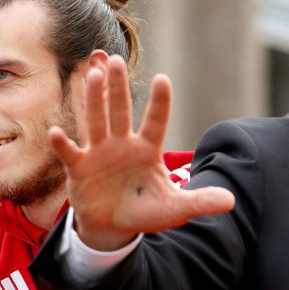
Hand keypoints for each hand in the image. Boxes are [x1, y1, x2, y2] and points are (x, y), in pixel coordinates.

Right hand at [48, 55, 234, 250]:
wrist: (113, 227)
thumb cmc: (144, 211)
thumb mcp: (174, 209)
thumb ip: (199, 201)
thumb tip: (231, 200)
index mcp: (147, 149)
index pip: (155, 121)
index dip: (159, 103)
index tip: (163, 79)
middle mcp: (122, 144)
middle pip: (120, 111)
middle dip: (118, 89)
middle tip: (117, 61)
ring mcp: (98, 153)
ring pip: (96, 121)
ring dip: (94, 100)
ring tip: (93, 75)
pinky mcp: (79, 168)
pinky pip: (70, 153)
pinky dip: (63, 144)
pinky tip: (57, 133)